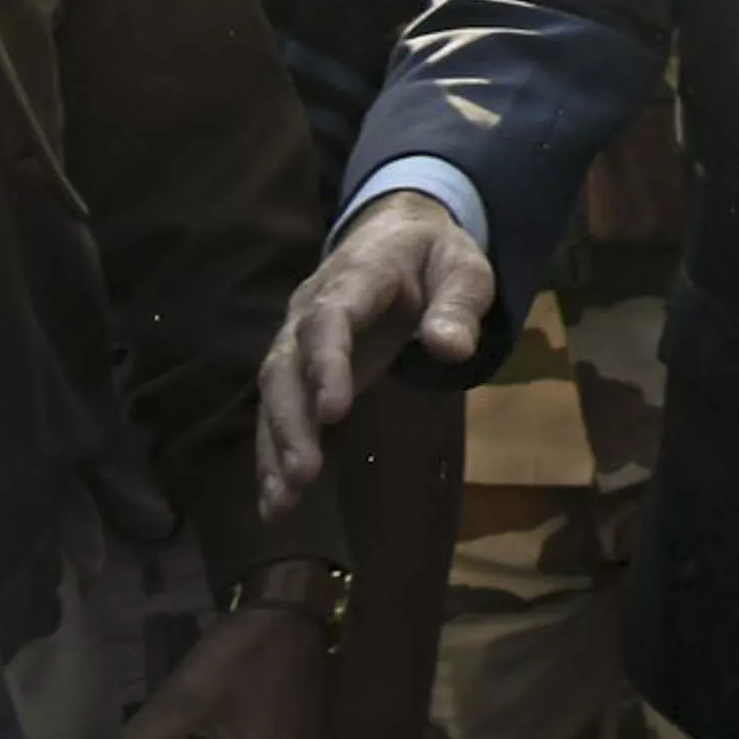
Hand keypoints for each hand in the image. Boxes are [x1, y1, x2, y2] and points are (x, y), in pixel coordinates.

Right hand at [257, 192, 498, 515]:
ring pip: (274, 393)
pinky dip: (273, 455)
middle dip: (291, 421)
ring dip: (274, 447)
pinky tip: (275, 503)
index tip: (334, 411)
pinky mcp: (301, 369)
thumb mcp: (465, 270)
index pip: (329, 320)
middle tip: (303, 474)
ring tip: (280, 503)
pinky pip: (280, 410)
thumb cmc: (435, 255)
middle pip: (285, 365)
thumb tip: (450, 351)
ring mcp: (299, 340)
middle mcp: (310, 309)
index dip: (326, 364)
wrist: (397, 235)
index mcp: (355, 278)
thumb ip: (458, 307)